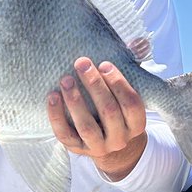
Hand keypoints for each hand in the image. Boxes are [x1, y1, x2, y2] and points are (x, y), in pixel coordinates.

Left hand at [47, 57, 146, 180]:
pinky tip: (52, 96)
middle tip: (81, 64)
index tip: (104, 64)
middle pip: (109, 111)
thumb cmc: (119, 112)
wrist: (112, 150)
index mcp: (137, 125)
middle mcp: (120, 138)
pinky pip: (65, 134)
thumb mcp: (129, 96)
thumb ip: (132, 69)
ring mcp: (98, 146)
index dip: (118, 83)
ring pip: (86, 126)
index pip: (131, 103)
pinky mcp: (77, 149)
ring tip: (65, 79)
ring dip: (75, 101)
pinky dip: (56, 116)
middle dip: (94, 85)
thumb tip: (139, 40)